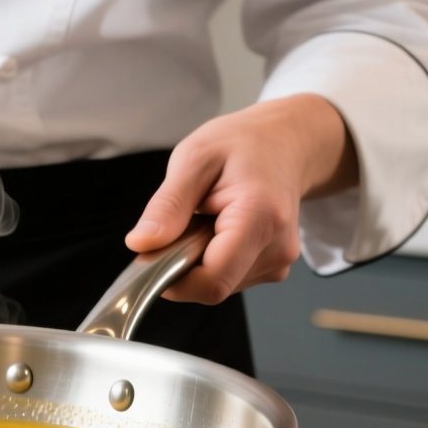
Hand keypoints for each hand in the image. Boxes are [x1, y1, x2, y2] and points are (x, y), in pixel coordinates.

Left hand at [125, 94, 357, 303]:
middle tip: (181, 222)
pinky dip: (213, 259)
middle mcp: (276, 248)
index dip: (171, 277)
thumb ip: (168, 205)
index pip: (211, 280)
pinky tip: (218, 228)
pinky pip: (230, 278)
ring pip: (219, 284)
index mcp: (260, 217)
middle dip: (183, 263)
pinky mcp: (274, 267)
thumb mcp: (195, 158)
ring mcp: (278, 262)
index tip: (151, 253)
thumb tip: (141, 244)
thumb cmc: (244, 143)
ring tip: (206, 218)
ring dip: (198, 260)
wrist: (286, 142)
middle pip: (213, 285)